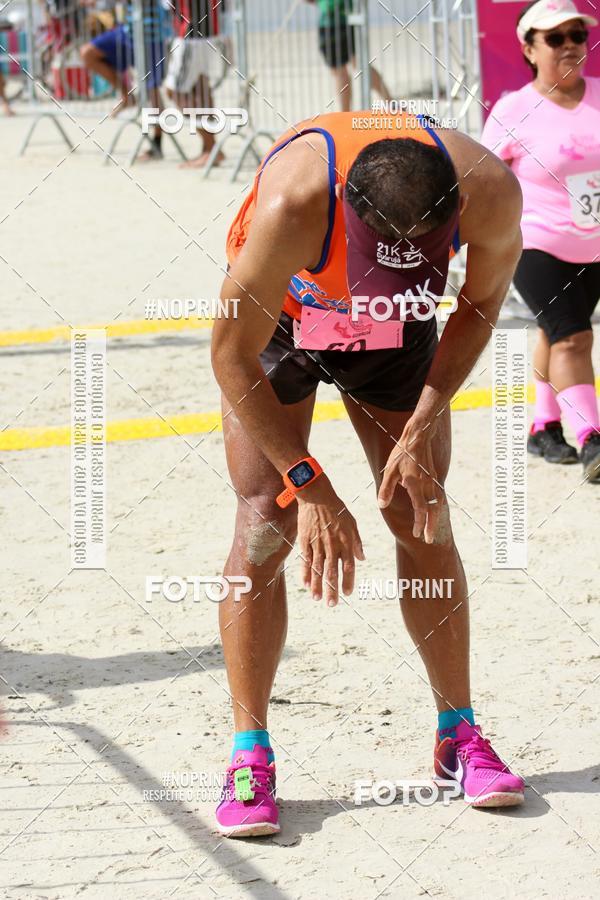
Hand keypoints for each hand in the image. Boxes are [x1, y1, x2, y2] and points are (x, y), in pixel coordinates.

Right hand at [297, 476, 363, 606]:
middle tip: (331, 604)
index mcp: (345, 541)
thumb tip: (362, 558)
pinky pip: (305, 560)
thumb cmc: (336, 508)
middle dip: (331, 589)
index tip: (348, 592)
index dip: (348, 580)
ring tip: (317, 599)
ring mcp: (317, 544)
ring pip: (317, 569)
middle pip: (331, 571)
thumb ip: (356, 542)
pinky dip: (305, 573)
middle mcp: (332, 545)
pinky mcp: (305, 541)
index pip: (348, 566)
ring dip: (317, 585)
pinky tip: (305, 584)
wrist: (316, 495)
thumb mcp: (352, 523)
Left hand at [377, 422, 441, 543]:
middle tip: (429, 540)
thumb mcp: (389, 471)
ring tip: (431, 530)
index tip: (416, 534)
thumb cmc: (402, 453)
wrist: (418, 437)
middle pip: (433, 510)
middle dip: (431, 526)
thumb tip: (381, 505)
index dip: (419, 522)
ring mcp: (432, 481)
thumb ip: (386, 489)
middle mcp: (426, 484)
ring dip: (435, 519)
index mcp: (415, 484)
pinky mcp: (434, 478)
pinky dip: (437, 508)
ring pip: (438, 504)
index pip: (420, 508)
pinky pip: (438, 497)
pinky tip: (433, 513)